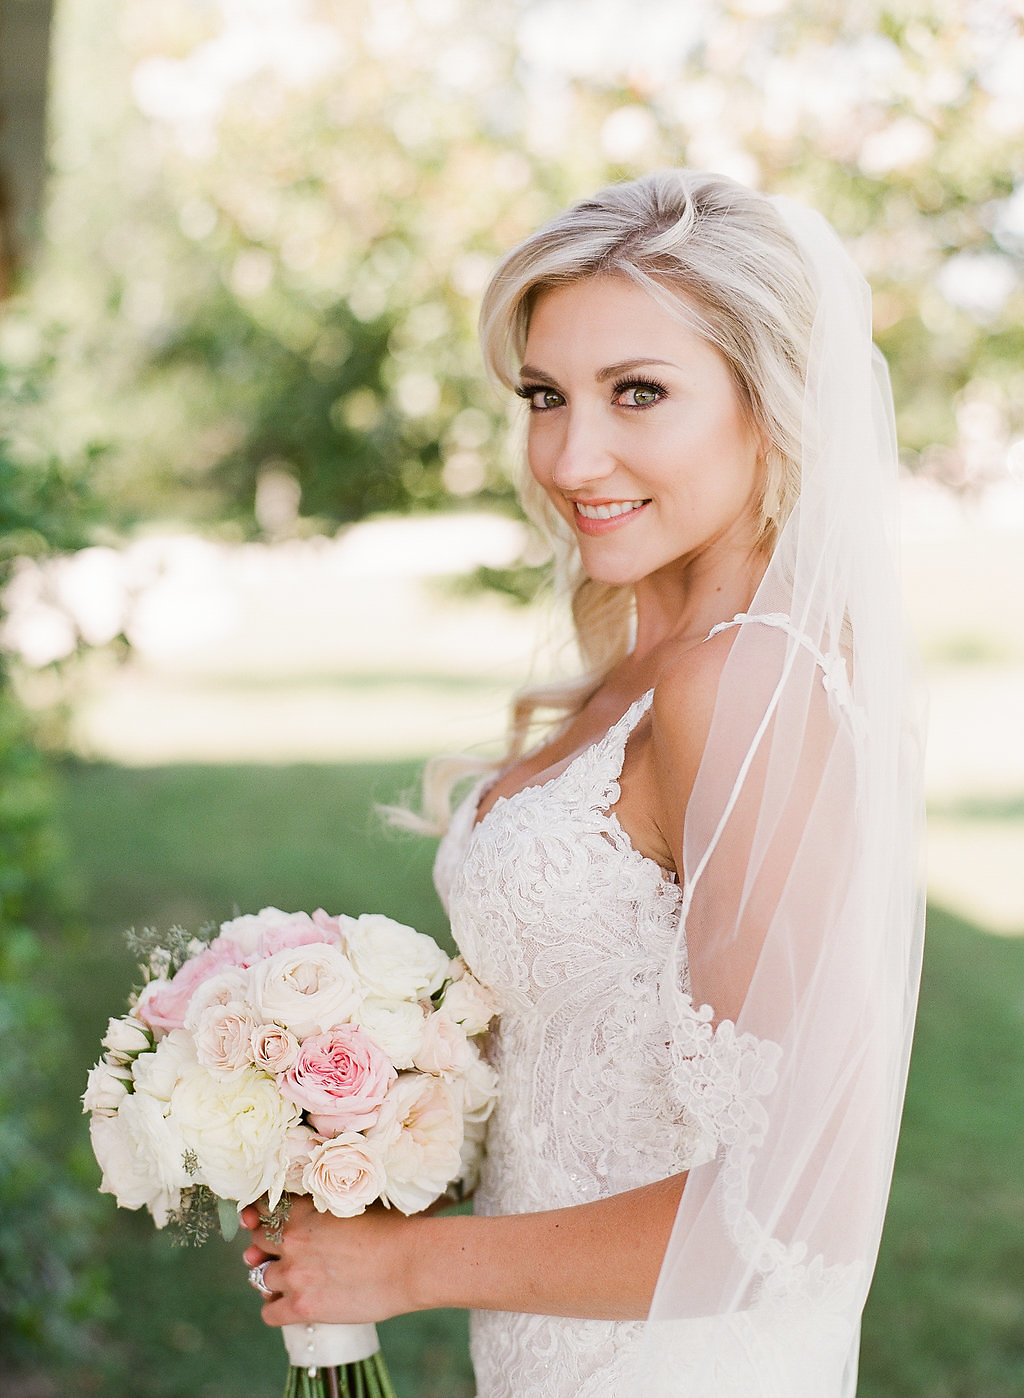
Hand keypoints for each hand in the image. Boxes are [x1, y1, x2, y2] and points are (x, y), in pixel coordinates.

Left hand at [241, 1196, 424, 1326]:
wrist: (410, 1262)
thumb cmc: (391, 1229)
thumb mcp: (351, 1204)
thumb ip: (321, 1208)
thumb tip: (307, 1216)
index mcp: (302, 1210)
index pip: (260, 1210)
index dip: (260, 1218)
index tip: (265, 1224)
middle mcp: (291, 1241)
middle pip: (256, 1243)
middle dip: (266, 1248)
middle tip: (284, 1255)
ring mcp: (294, 1275)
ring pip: (259, 1278)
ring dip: (272, 1279)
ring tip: (293, 1280)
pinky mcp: (302, 1307)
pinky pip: (269, 1313)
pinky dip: (275, 1309)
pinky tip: (290, 1305)